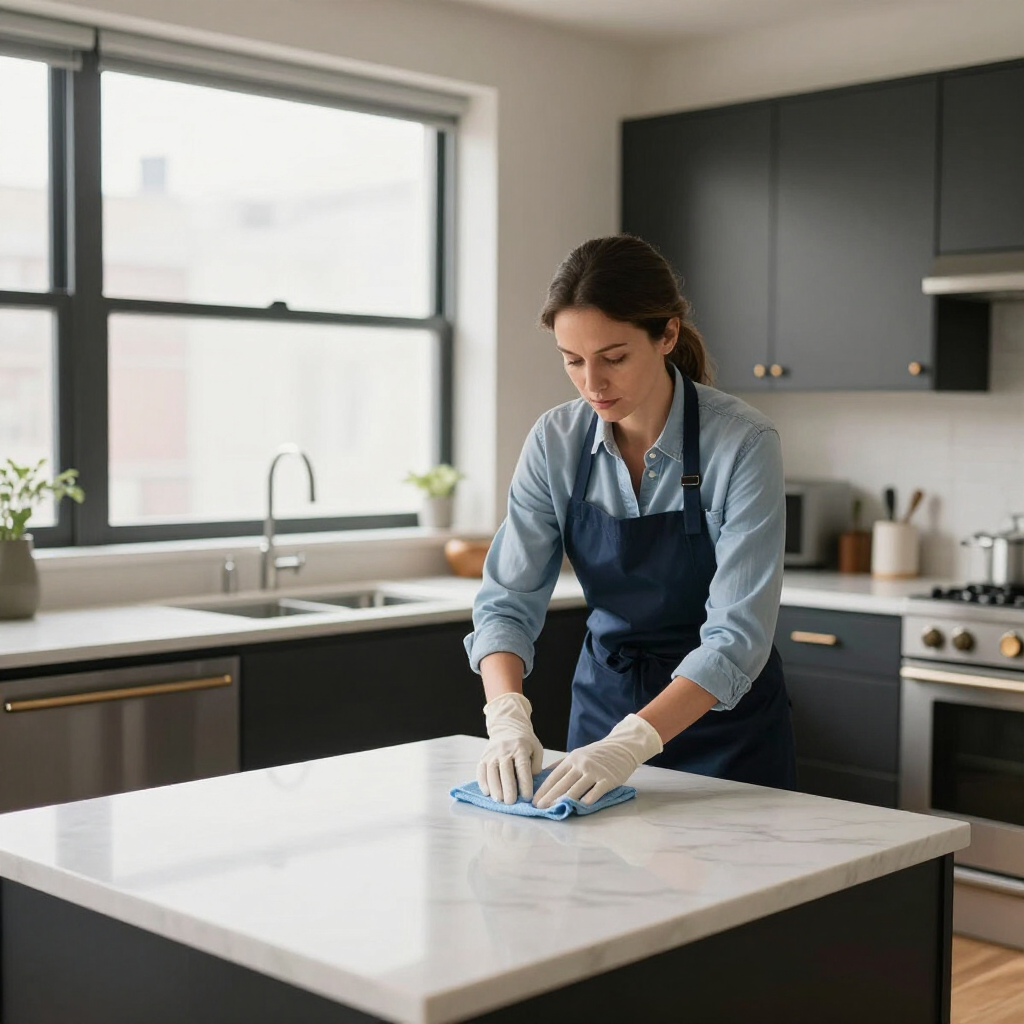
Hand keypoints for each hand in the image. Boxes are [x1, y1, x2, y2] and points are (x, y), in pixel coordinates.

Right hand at [476, 692, 543, 803]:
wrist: (507, 726)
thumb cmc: (524, 742)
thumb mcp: (536, 748)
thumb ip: (536, 766)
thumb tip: (531, 783)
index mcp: (520, 748)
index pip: (522, 767)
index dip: (525, 783)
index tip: (527, 797)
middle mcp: (504, 750)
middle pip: (505, 771)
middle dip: (508, 788)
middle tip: (511, 802)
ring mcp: (492, 753)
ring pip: (491, 772)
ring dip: (495, 788)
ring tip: (499, 800)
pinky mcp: (483, 757)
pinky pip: (481, 771)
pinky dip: (483, 783)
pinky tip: (487, 793)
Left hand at [532, 714, 662, 809]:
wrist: (621, 747)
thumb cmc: (597, 753)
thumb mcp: (577, 754)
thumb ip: (561, 765)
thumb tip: (542, 775)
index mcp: (572, 759)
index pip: (554, 776)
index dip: (543, 789)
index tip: (534, 800)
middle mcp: (581, 765)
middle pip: (562, 784)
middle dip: (549, 797)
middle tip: (539, 808)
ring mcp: (595, 772)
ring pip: (577, 788)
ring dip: (565, 800)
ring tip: (555, 809)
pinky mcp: (608, 779)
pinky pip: (596, 791)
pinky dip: (588, 798)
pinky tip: (581, 806)